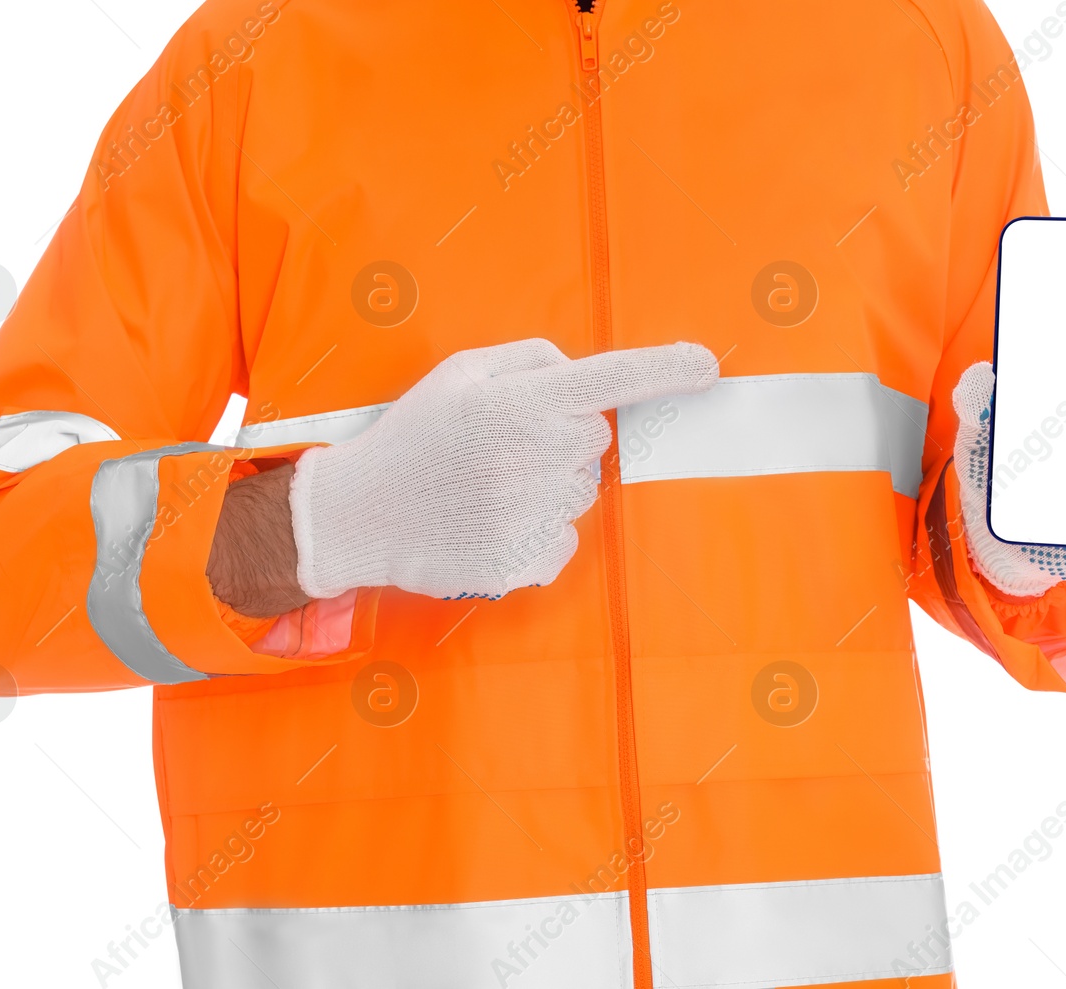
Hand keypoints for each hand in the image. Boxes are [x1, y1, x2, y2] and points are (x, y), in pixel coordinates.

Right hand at [289, 339, 718, 599]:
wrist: (358, 516)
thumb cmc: (413, 437)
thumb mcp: (459, 373)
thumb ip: (530, 361)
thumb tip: (580, 373)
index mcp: (521, 405)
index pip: (611, 380)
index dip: (666, 370)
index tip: (707, 365)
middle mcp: (537, 458)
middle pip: (596, 439)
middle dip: (563, 435)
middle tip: (502, 445)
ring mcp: (535, 515)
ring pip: (580, 490)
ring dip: (548, 485)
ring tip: (484, 487)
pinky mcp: (528, 560)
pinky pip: (565, 537)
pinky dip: (538, 529)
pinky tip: (489, 521)